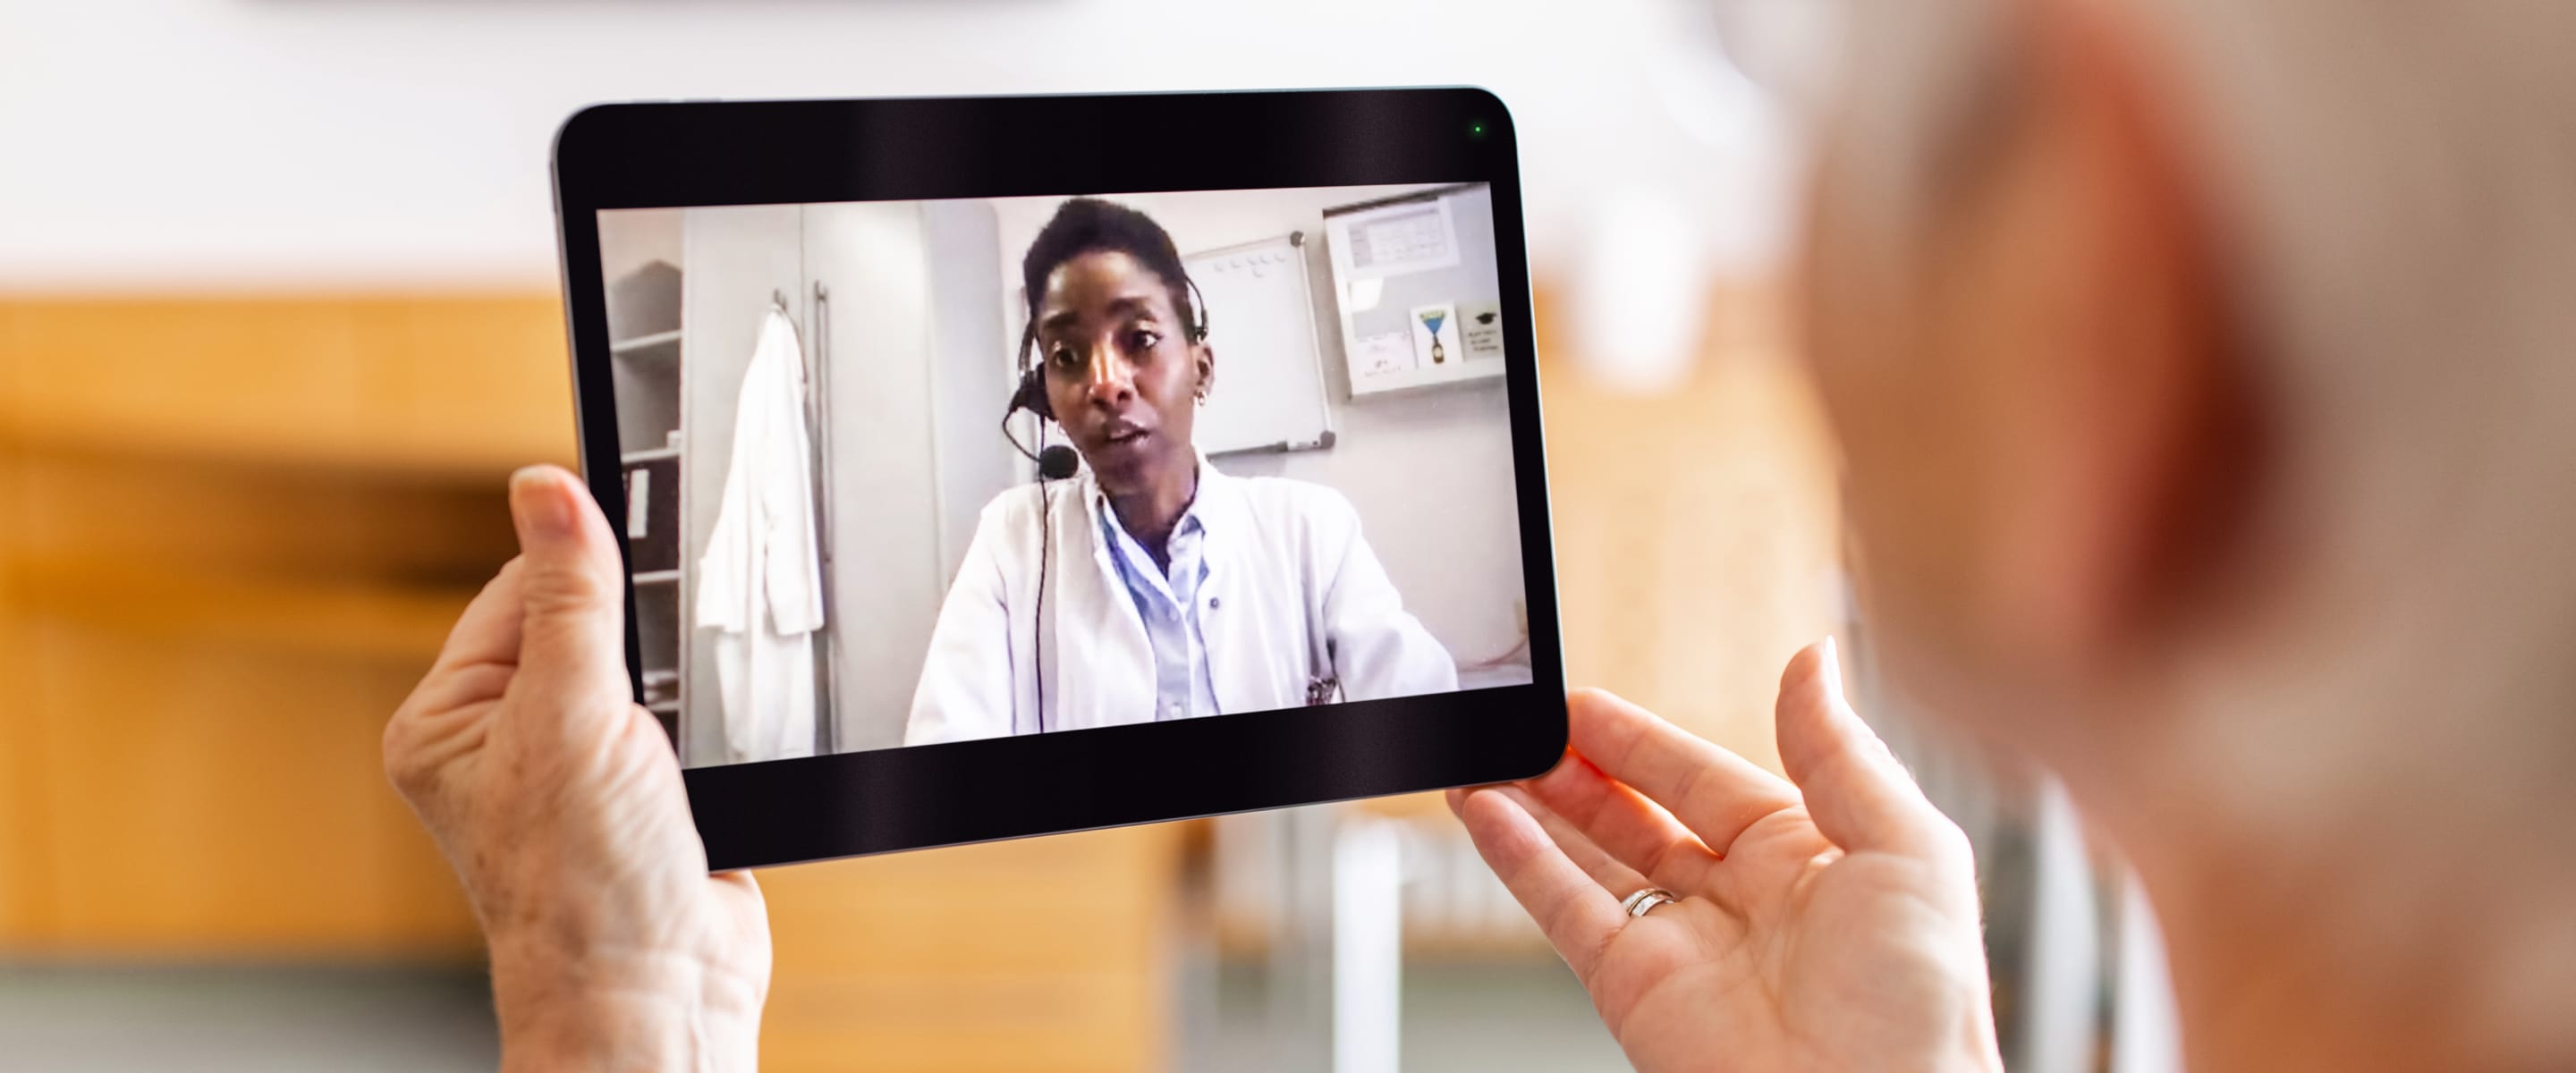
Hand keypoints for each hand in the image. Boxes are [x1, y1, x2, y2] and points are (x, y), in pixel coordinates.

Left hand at [385, 465, 769, 1071]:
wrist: (665, 989)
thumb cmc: (587, 888)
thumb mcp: (572, 716)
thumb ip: (570, 596)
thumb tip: (546, 487)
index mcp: (451, 718)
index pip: (518, 588)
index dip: (580, 565)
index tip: (637, 547)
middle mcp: (506, 740)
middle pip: (585, 621)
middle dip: (639, 633)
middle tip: (656, 675)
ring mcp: (577, 767)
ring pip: (643, 666)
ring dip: (678, 681)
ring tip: (677, 733)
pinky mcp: (647, 791)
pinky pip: (684, 714)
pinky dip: (710, 717)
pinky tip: (709, 748)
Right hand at [1450, 640, 1999, 1072]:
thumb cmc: (1919, 1007)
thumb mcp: (1908, 848)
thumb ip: (1842, 751)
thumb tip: (1814, 660)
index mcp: (1810, 859)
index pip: (1708, 779)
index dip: (1642, 741)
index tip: (1583, 703)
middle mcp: (1743, 903)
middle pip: (1641, 815)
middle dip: (1582, 768)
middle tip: (1527, 723)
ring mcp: (1683, 947)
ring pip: (1593, 861)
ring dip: (1538, 808)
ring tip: (1490, 757)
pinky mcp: (1634, 991)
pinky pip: (1565, 912)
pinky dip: (1518, 861)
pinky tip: (1485, 812)